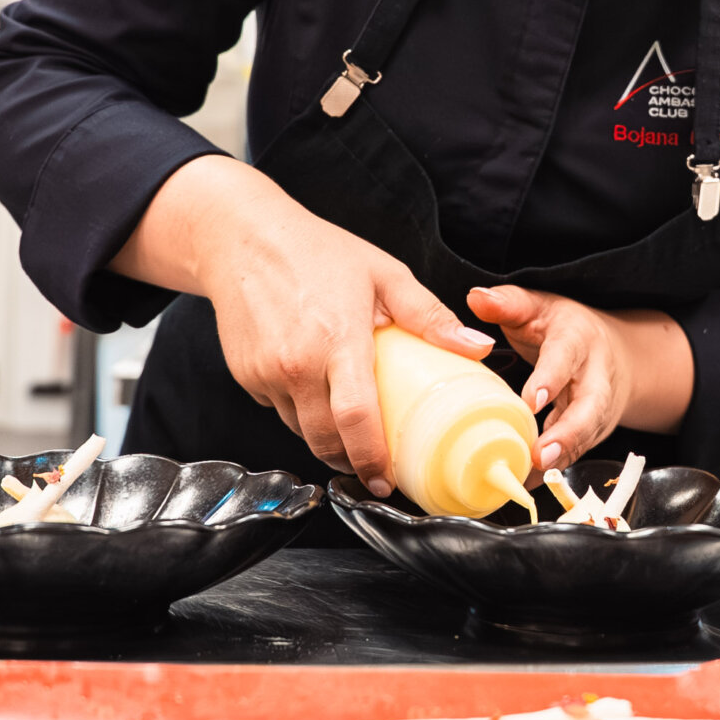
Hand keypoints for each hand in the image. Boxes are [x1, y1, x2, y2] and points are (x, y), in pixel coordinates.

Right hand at [114, 157, 492, 493]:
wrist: (243, 239)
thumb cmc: (315, 251)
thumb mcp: (383, 274)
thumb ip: (429, 316)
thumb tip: (477, 346)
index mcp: (338, 339)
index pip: (357, 417)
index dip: (373, 458)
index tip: (387, 480)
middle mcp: (297, 363)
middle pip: (326, 439)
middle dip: (351, 462)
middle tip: (374, 469)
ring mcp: (266, 373)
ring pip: (301, 430)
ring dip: (326, 440)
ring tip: (350, 432)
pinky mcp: (246, 376)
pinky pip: (279, 410)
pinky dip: (300, 413)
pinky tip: (316, 393)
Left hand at [466, 286, 693, 473]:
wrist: (616, 355)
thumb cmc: (566, 329)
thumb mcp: (539, 307)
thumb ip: (508, 302)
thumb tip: (475, 297)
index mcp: (578, 341)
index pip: (566, 359)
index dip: (550, 379)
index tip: (531, 400)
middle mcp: (595, 378)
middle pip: (591, 409)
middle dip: (568, 434)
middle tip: (540, 455)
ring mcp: (598, 411)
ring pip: (586, 438)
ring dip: (561, 459)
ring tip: (530, 475)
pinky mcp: (592, 434)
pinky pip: (574, 455)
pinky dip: (553, 472)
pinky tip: (528, 483)